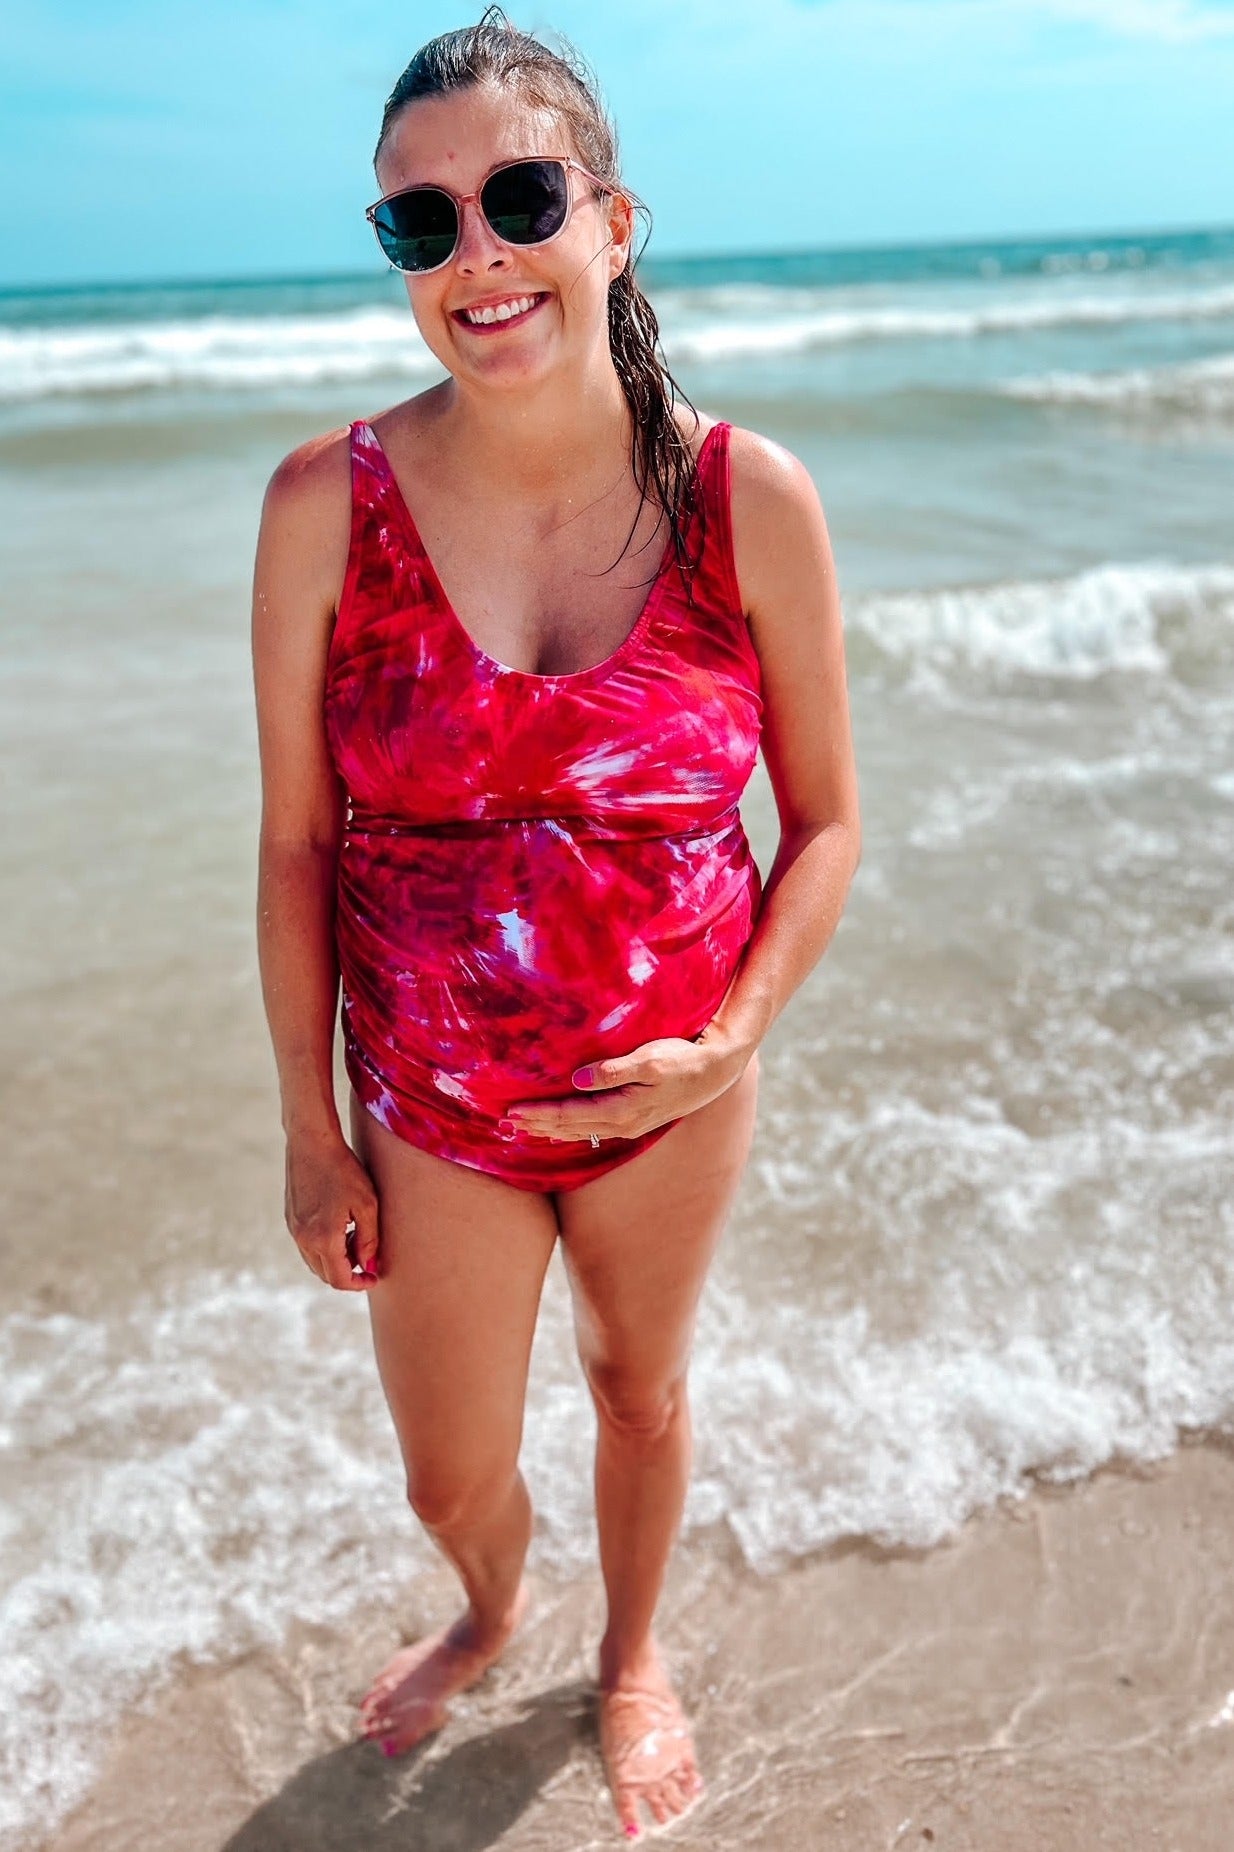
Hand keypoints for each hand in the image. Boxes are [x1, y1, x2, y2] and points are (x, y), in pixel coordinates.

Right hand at [284, 1128, 380, 1290]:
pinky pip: (306, 1246)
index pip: (340, 1279)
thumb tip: (369, 1266)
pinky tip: (339, 1228)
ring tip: (354, 1240)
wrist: (312, 1143)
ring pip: (314, 1262)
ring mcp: (294, 1230)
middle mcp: (304, 1240)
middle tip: (367, 1258)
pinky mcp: (290, 1220)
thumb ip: (369, 1240)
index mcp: (324, 1239)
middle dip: (348, 1273)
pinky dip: (323, 1248)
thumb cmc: (344, 1170)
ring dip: (334, 1261)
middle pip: (325, 1275)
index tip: (373, 1277)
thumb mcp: (367, 1205)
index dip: (359, 1284)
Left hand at [500, 1033, 751, 1144]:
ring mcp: (627, 1125)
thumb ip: (615, 1070)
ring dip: (548, 1131)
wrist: (716, 1071)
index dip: (538, 1115)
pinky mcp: (632, 1120)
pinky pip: (591, 1130)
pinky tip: (556, 1130)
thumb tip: (579, 1079)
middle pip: (568, 1128)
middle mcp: (621, 1124)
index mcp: (622, 1110)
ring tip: (521, 1130)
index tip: (511, 1112)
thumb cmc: (684, 1059)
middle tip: (502, 1125)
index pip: (569, 1115)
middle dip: (535, 1126)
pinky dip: (568, 1130)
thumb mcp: (652, 1060)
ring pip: (578, 1132)